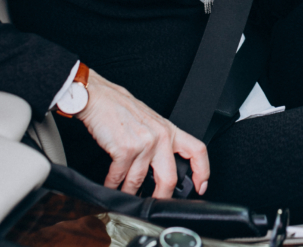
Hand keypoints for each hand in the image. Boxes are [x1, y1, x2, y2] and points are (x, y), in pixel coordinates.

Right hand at [76, 69, 208, 198]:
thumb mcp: (151, 123)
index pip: (197, 150)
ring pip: (139, 182)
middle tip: (156, 204)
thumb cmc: (122, 110)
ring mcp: (144, 143)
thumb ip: (160, 142)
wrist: (100, 98)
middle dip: (162, 197)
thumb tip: (162, 168)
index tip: (201, 186)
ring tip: (126, 195)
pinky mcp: (125, 149)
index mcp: (170, 130)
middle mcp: (161, 137)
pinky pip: (119, 178)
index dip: (202, 171)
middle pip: (170, 178)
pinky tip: (111, 185)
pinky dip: (112, 185)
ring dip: (130, 193)